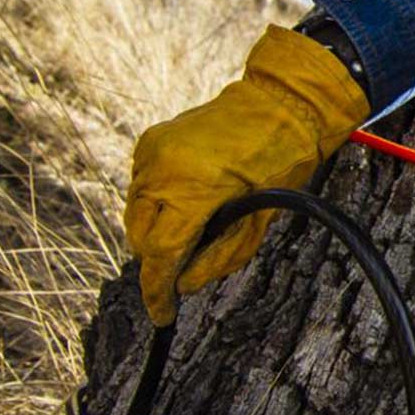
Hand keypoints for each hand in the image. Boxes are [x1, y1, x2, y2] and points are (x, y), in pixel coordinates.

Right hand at [125, 25, 370, 324]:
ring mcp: (151, 151)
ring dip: (154, 230)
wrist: (280, 101)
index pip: (159, 254)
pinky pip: (141, 186)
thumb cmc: (280, 159)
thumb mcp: (258, 221)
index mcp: (191, 189)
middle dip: (157, 259)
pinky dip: (155, 202)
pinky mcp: (149, 141)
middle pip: (138, 237)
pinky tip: (185, 199)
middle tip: (185, 266)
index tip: (162, 313)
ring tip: (192, 226)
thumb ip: (217, 258)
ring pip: (134, 213)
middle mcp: (161, 168)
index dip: (158, 291)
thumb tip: (184, 286)